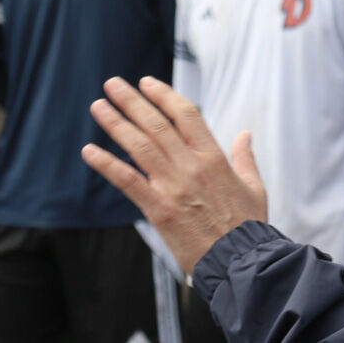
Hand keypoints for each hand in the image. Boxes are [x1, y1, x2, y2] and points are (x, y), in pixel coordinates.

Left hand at [81, 76, 267, 272]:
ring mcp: (173, 186)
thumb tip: (244, 134)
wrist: (239, 260)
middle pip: (157, 124)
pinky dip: (107, 165)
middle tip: (112, 84)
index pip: (186, 115)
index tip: (147, 83)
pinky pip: (128, 182)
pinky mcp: (158, 209)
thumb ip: (245, 158)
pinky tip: (89, 151)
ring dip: (116, 124)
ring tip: (98, 106)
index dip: (165, 96)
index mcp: (214, 157)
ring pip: (140, 146)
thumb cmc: (248, 225)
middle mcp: (191, 166)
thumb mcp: (254, 187)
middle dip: (133, 102)